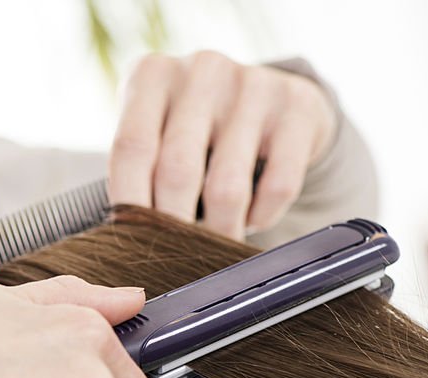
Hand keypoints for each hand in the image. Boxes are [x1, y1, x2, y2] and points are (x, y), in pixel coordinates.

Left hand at [109, 51, 337, 237]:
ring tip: (217, 243)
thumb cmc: (196, 128)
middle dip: (175, 227)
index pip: (131, 148)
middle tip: (176, 258)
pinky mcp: (297, 107)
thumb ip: (138, 172)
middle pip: (177, 171)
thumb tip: (131, 240)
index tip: (132, 244)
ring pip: (227, 188)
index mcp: (153, 75)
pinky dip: (262, 217)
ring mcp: (252, 84)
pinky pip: (278, 187)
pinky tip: (252, 218)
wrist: (273, 96)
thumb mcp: (158, 130)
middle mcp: (201, 70)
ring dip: (220, 231)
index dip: (130, 203)